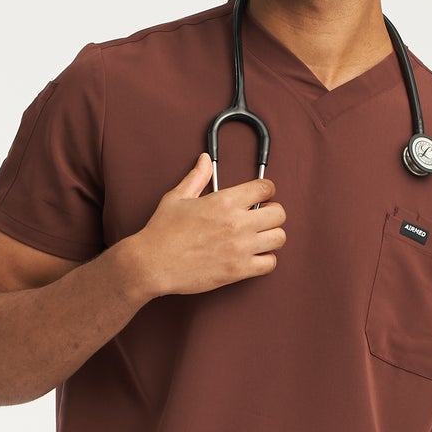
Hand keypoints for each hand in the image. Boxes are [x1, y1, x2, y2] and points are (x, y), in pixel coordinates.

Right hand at [125, 152, 285, 296]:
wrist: (152, 264)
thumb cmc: (162, 231)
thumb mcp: (177, 197)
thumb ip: (197, 177)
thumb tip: (204, 160)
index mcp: (224, 201)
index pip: (265, 188)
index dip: (266, 190)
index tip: (261, 195)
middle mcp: (237, 223)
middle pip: (279, 213)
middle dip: (272, 213)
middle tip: (261, 217)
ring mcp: (240, 248)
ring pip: (279, 238)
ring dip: (272, 236)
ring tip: (259, 237)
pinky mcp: (238, 271)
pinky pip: (270, 263)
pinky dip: (266, 260)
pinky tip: (254, 256)